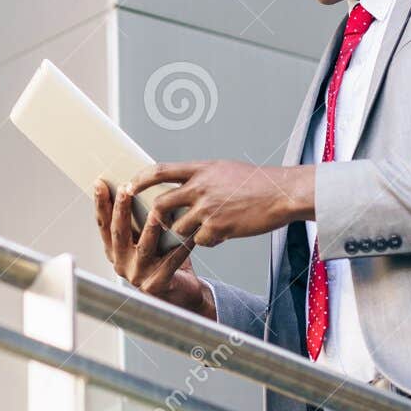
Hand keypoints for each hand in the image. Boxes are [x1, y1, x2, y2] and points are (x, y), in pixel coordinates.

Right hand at [93, 180, 215, 319]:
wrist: (180, 293)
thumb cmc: (163, 260)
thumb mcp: (147, 238)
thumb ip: (141, 220)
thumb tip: (145, 186)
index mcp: (115, 251)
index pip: (103, 225)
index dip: (100, 205)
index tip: (100, 184)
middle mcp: (121, 264)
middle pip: (118, 233)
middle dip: (120, 210)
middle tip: (124, 189)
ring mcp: (137, 276)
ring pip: (143, 248)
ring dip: (149, 229)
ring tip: (154, 212)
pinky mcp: (156, 285)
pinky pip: (170, 262)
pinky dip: (180, 248)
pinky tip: (188, 235)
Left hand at [130, 160, 313, 247]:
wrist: (282, 193)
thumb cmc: (256, 183)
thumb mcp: (224, 170)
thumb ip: (201, 177)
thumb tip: (182, 186)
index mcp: (200, 169)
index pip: (159, 171)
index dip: (140, 179)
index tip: (128, 186)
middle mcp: (199, 187)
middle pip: (161, 205)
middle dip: (156, 217)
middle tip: (159, 223)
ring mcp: (208, 208)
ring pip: (178, 227)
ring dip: (185, 232)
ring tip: (204, 227)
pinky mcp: (218, 228)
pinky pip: (200, 240)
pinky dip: (207, 240)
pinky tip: (222, 234)